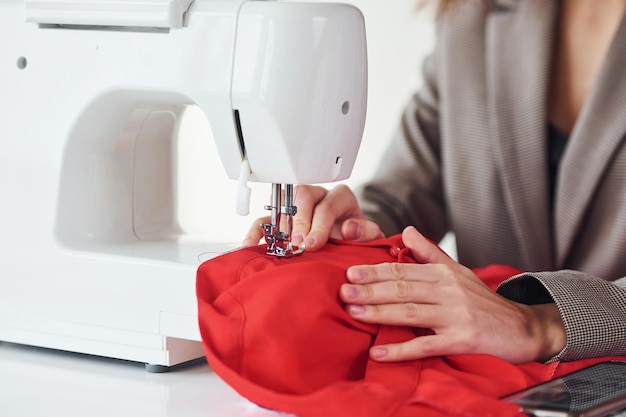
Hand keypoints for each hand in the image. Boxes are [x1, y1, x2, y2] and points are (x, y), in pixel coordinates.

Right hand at [242, 184, 384, 250]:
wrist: (349, 246)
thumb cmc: (358, 241)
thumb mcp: (370, 238)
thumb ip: (367, 233)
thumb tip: (349, 229)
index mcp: (340, 198)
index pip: (327, 205)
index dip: (319, 225)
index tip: (312, 243)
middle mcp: (318, 197)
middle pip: (302, 195)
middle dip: (298, 221)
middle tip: (295, 243)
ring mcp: (298, 206)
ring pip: (283, 202)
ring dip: (278, 224)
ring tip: (276, 244)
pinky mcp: (282, 218)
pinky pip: (266, 218)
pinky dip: (257, 230)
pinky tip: (251, 242)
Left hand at [339, 226, 566, 363]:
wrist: (522, 328)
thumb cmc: (483, 300)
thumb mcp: (458, 271)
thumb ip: (429, 253)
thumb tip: (405, 231)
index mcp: (444, 273)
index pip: (403, 269)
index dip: (375, 271)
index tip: (350, 273)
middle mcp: (449, 291)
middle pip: (403, 288)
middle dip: (371, 290)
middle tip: (342, 292)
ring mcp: (456, 316)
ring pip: (410, 312)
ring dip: (379, 314)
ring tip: (353, 314)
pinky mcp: (463, 341)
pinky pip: (426, 345)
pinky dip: (400, 350)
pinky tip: (378, 352)